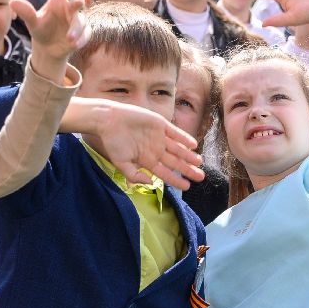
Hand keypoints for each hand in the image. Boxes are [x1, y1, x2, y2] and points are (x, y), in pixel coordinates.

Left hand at [13, 0, 86, 81]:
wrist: (49, 49)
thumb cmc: (41, 30)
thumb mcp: (32, 22)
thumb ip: (25, 11)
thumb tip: (12, 0)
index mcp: (58, 1)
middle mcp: (70, 8)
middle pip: (77, 1)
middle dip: (78, 1)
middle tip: (78, 1)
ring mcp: (78, 20)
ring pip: (81, 22)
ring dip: (76, 30)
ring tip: (69, 39)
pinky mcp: (85, 32)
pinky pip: (85, 34)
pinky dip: (79, 40)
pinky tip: (72, 44)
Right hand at [88, 100, 203, 188]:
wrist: (108, 120)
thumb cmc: (112, 142)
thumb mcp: (121, 162)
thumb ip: (134, 175)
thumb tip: (150, 183)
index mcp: (147, 160)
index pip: (165, 173)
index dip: (175, 180)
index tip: (187, 187)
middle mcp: (155, 149)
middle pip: (175, 162)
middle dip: (187, 170)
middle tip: (200, 177)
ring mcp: (159, 137)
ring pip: (178, 148)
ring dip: (188, 155)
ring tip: (199, 162)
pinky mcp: (160, 124)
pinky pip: (176, 133)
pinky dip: (184, 138)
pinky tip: (193, 145)